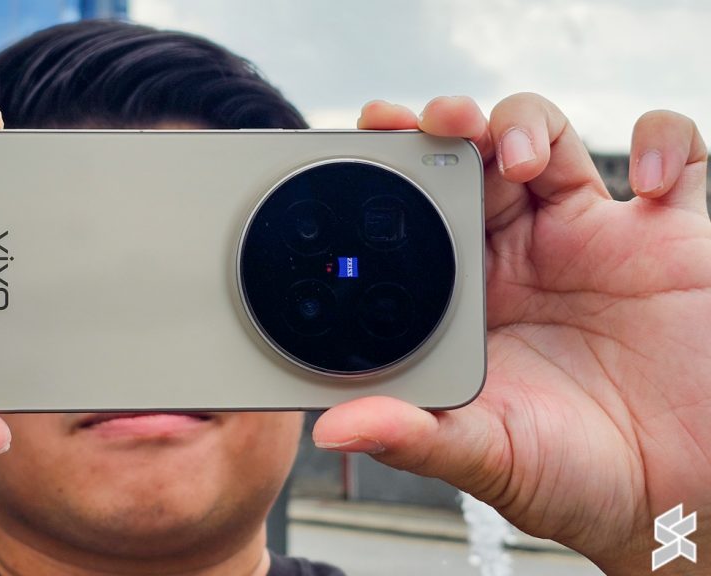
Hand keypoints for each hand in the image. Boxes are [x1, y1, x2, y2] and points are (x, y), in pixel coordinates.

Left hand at [313, 94, 709, 573]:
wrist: (673, 499)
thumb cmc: (573, 477)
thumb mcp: (486, 456)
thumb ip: (414, 437)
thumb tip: (331, 430)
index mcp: (466, 294)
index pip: (417, 209)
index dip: (392, 168)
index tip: (366, 139)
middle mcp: (522, 255)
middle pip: (474, 156)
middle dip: (449, 124)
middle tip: (434, 123)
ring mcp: (593, 239)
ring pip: (550, 140)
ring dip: (527, 125)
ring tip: (518, 158)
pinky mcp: (669, 237)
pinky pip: (678, 163)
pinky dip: (667, 146)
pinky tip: (651, 187)